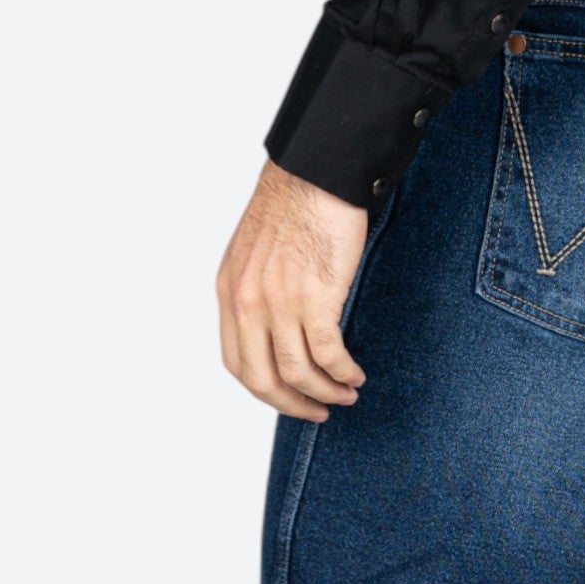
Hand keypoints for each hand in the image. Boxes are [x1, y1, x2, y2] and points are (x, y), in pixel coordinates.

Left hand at [215, 161, 369, 421]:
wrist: (318, 172)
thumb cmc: (297, 204)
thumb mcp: (255, 252)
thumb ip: (256, 293)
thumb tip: (276, 332)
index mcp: (229, 290)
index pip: (237, 363)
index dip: (264, 391)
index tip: (289, 399)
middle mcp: (246, 300)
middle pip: (262, 379)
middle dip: (293, 404)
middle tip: (319, 410)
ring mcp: (278, 300)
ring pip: (298, 372)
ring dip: (326, 391)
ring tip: (346, 392)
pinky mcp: (314, 296)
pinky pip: (328, 354)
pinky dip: (343, 372)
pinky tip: (355, 374)